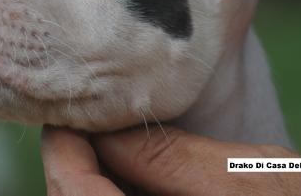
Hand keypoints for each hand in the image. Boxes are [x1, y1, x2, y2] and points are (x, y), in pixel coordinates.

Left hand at [41, 124, 300, 194]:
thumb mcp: (240, 180)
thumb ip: (166, 161)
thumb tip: (105, 133)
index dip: (62, 155)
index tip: (60, 115)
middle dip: (73, 165)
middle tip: (75, 116)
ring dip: (93, 175)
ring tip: (99, 129)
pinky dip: (122, 186)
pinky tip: (130, 158)